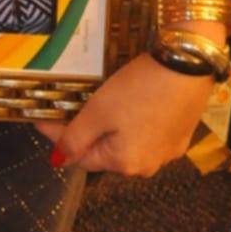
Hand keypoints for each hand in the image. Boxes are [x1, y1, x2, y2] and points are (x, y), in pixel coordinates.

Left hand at [35, 52, 212, 175]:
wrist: (190, 66)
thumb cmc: (141, 89)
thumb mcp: (99, 110)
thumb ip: (76, 137)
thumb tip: (58, 161)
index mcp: (124, 164)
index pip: (79, 155)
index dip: (57, 135)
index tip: (40, 117)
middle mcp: (147, 165)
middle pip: (104, 151)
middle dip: (86, 131)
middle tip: (70, 106)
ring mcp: (167, 151)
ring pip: (126, 141)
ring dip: (110, 126)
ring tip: (99, 102)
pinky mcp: (180, 134)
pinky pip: (147, 132)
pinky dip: (134, 120)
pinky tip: (132, 101)